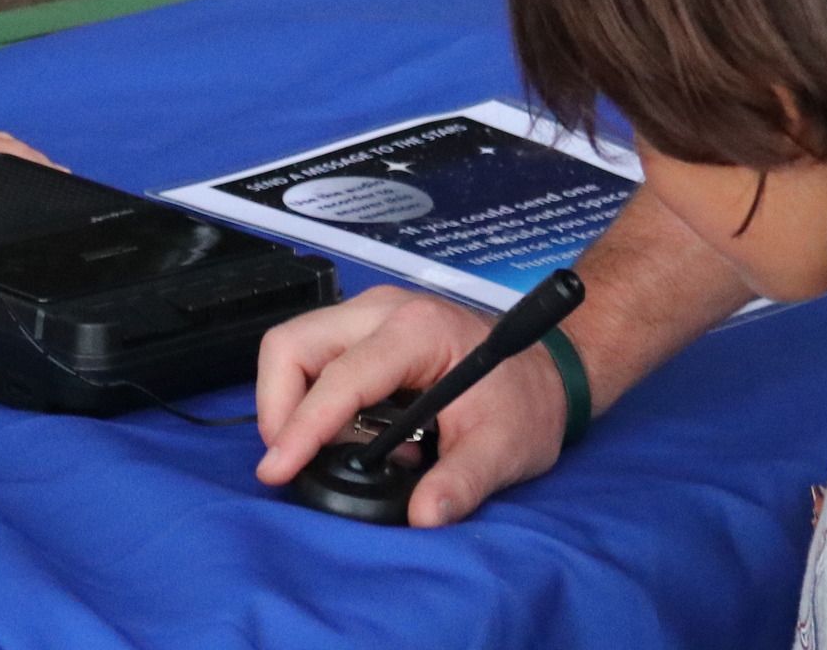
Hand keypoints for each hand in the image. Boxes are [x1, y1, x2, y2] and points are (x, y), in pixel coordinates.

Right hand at [255, 286, 567, 526]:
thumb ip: (464, 481)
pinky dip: (317, 401)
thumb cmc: (527, 401)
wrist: (548, 371)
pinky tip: (357, 434)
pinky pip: (315, 358)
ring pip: (295, 348)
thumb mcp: (505, 447)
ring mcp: (370, 314)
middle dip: (280, 407)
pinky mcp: (365, 329)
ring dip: (297, 406)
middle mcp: (384, 310)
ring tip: (343, 450)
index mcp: (418, 331)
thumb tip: (424, 516)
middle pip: (292, 344)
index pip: (339, 377)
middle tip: (294, 461)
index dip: (301, 426)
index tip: (278, 470)